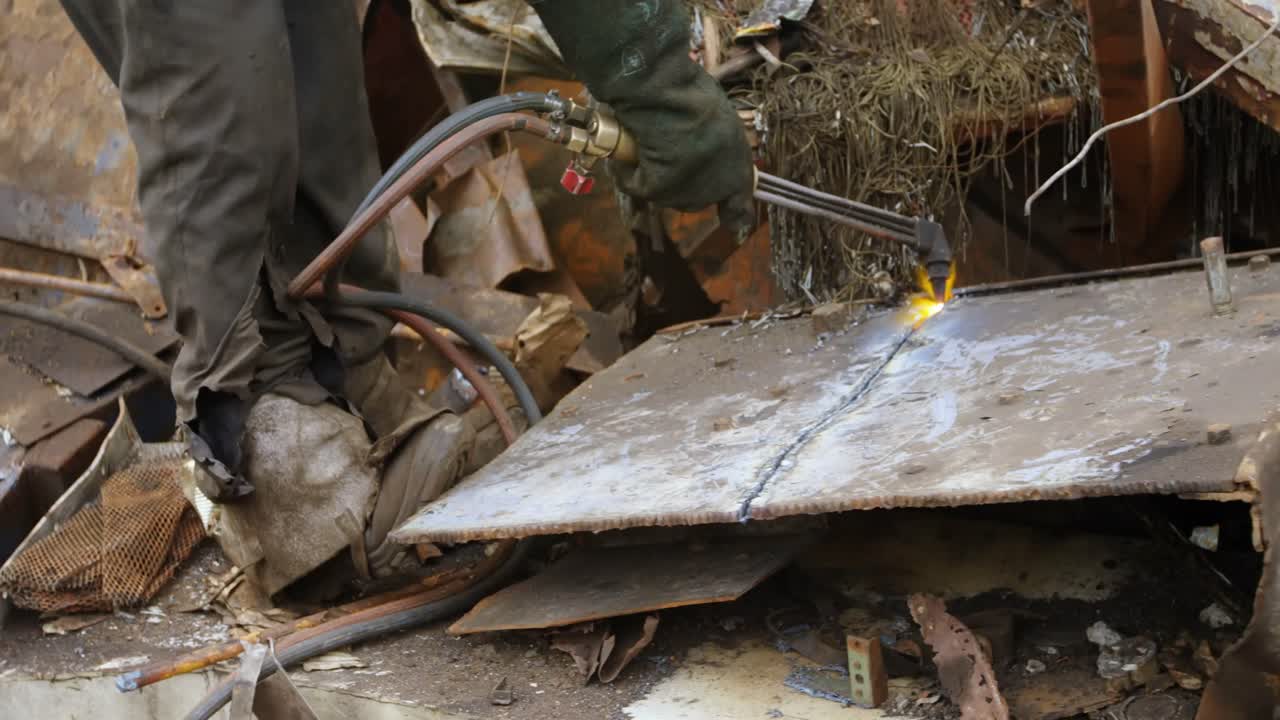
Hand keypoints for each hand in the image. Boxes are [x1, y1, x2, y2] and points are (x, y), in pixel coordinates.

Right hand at [533, 0, 755, 231]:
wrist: (667, 93)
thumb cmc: (689, 94)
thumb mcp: (715, 118)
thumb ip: (714, 140)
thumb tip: (695, 147)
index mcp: (737, 164)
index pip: (740, 203)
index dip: (734, 214)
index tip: (733, 224)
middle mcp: (718, 185)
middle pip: (695, 199)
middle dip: (680, 184)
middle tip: (664, 155)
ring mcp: (690, 190)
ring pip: (665, 195)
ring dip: (652, 176)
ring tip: (643, 145)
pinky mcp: (661, 190)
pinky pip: (638, 187)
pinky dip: (627, 172)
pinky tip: (624, 154)